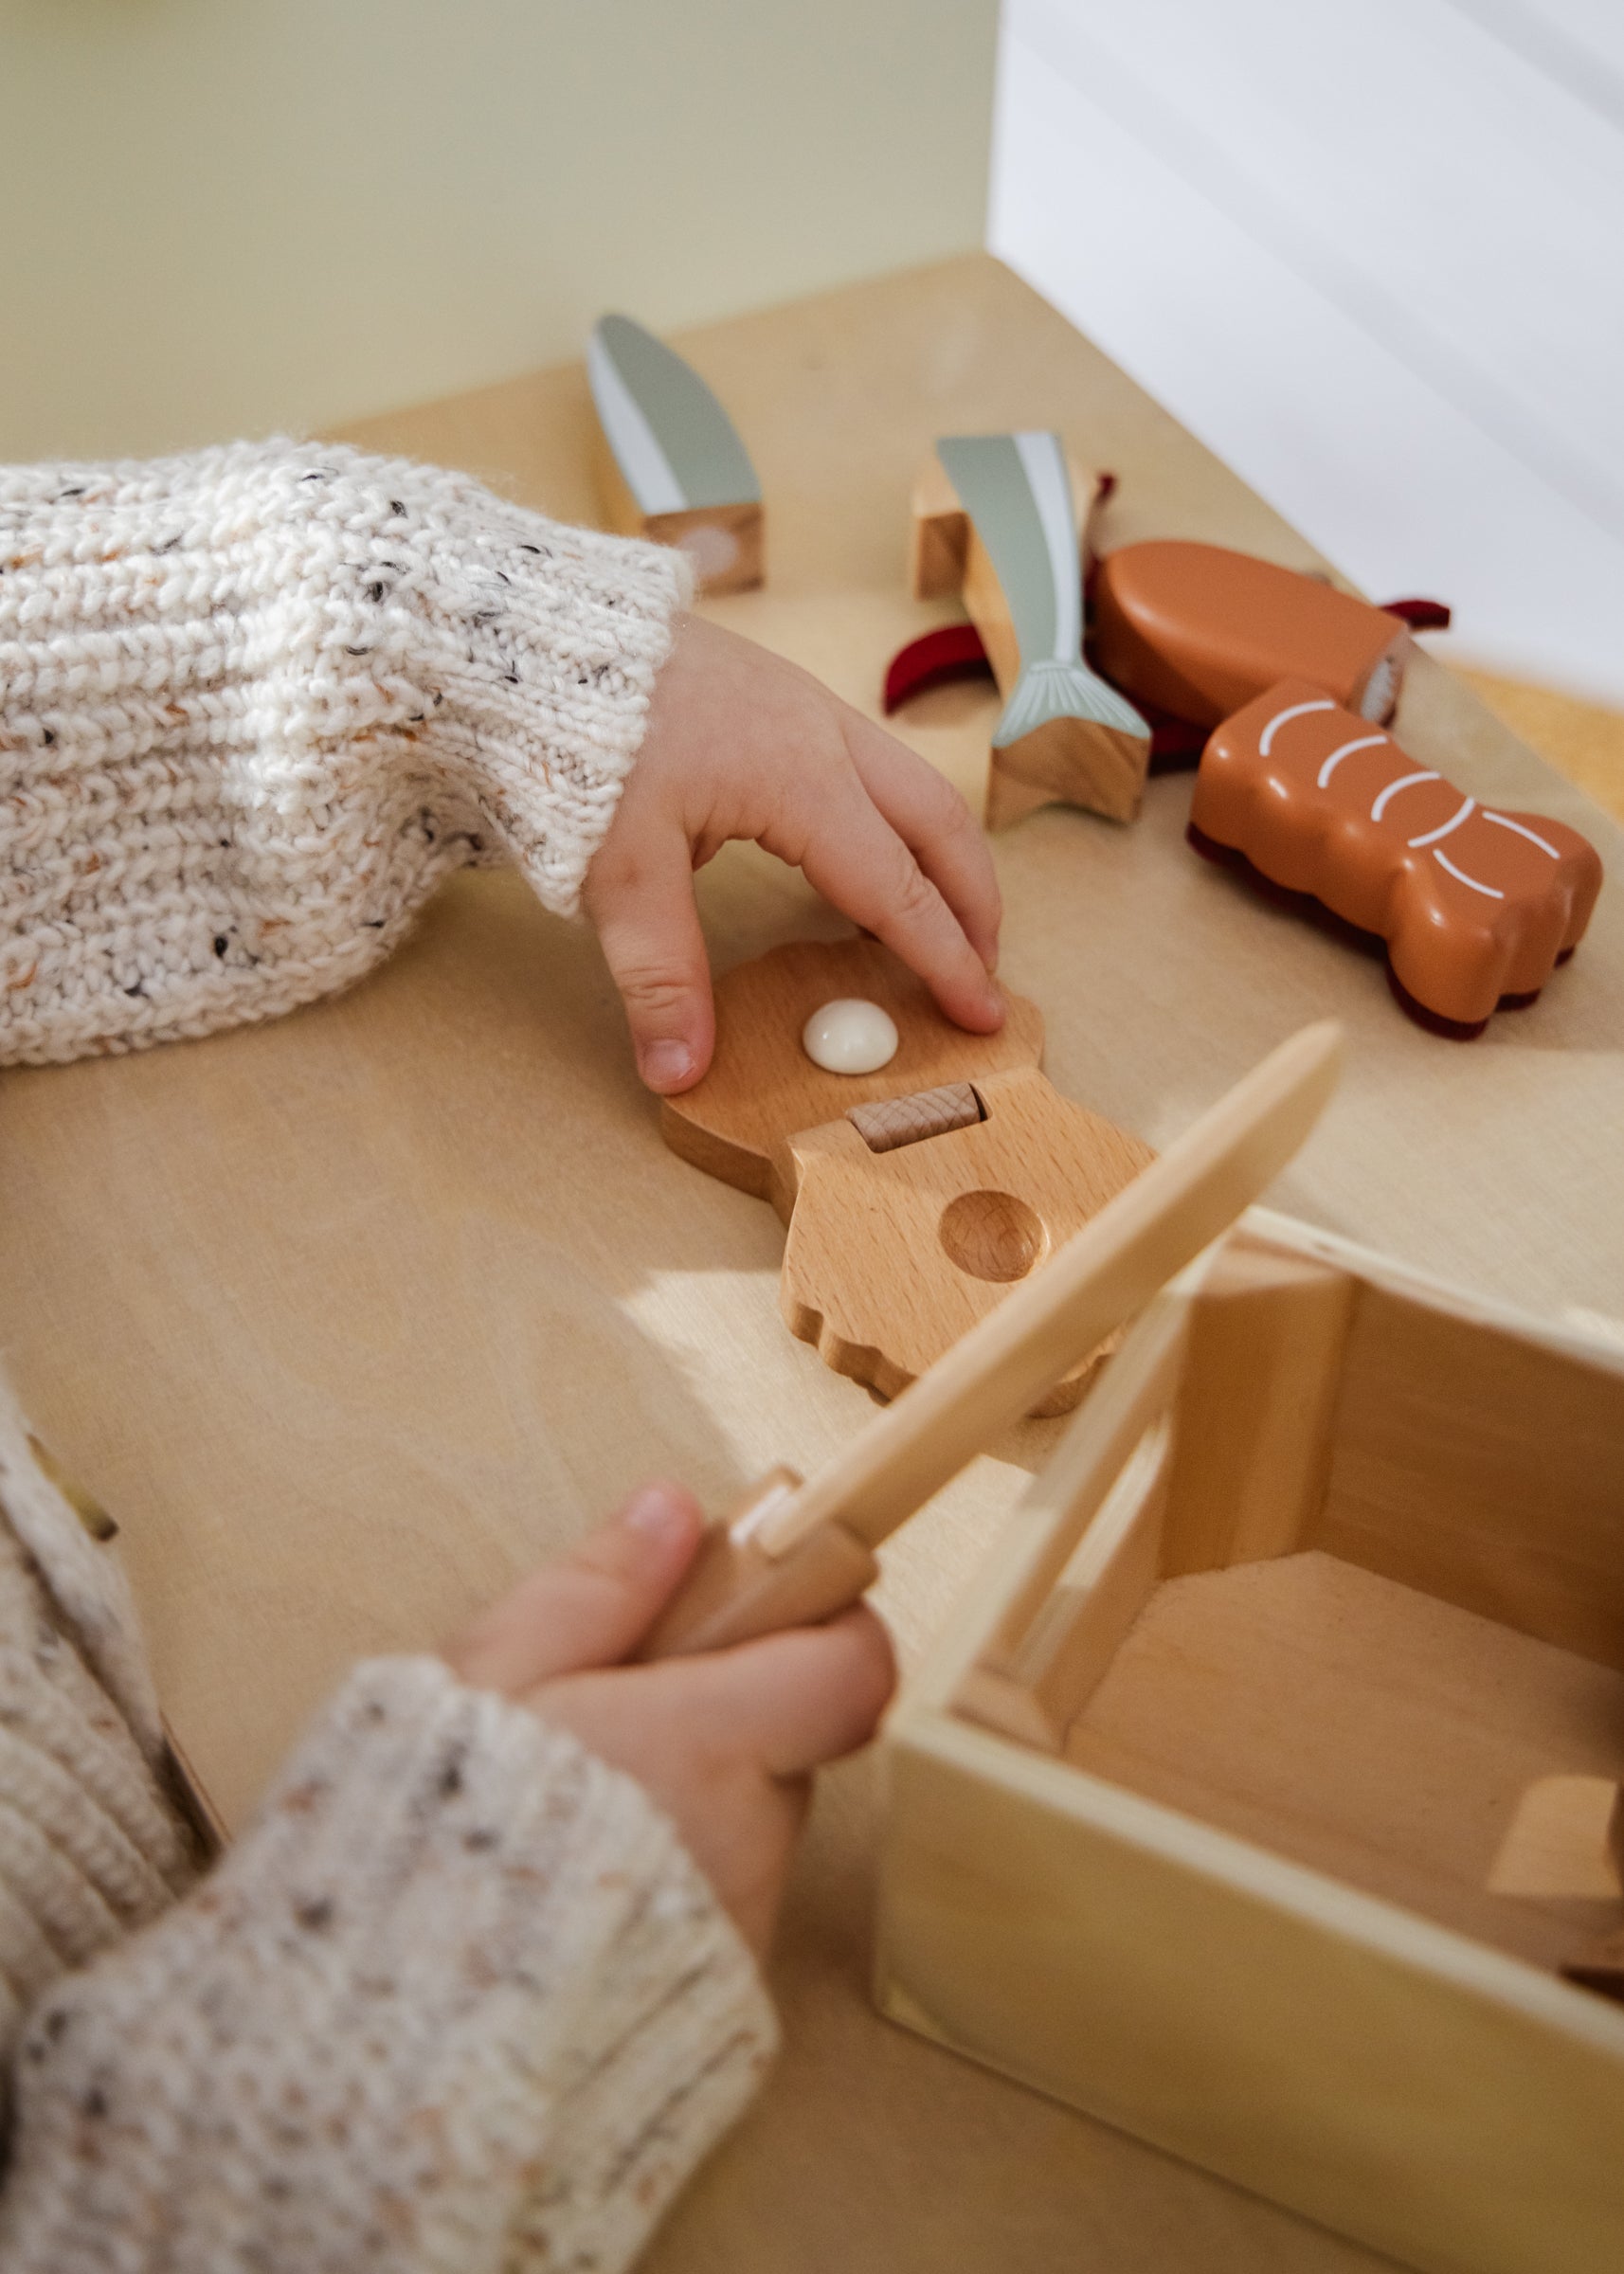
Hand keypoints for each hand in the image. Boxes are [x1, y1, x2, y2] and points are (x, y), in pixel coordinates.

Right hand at [445, 1481, 894, 1959]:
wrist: (403, 2054)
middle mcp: (748, 1839)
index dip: (823, 1620)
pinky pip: (719, 1898)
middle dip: (722, 1707)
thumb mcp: (482, 1688)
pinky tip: (578, 1883)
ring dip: (690, 1795)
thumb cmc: (428, 1855)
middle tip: (613, 1708)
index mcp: (706, 1746)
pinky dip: (672, 1873)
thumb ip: (591, 1594)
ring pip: (749, 1819)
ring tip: (573, 1806)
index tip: (759, 1595)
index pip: (854, 1667)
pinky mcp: (715, 1997)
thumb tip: (672, 1508)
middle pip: (788, 1737)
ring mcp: (738, 1926)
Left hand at [585, 614, 1003, 1093]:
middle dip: (973, 902)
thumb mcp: (614, 870)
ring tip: (935, 924)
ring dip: (937, 857)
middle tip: (982, 970)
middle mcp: (824, 734)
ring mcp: (804, 706)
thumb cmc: (574, 735)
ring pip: (910, 787)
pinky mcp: (775, 696)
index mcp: (803, 780)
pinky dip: (892, 823)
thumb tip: (680, 1071)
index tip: (981, 1013)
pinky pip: (867, 766)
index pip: (898, 889)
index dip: (945, 959)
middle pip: (939, 824)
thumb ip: (659, 975)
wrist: (532, 630)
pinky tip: (858, 863)